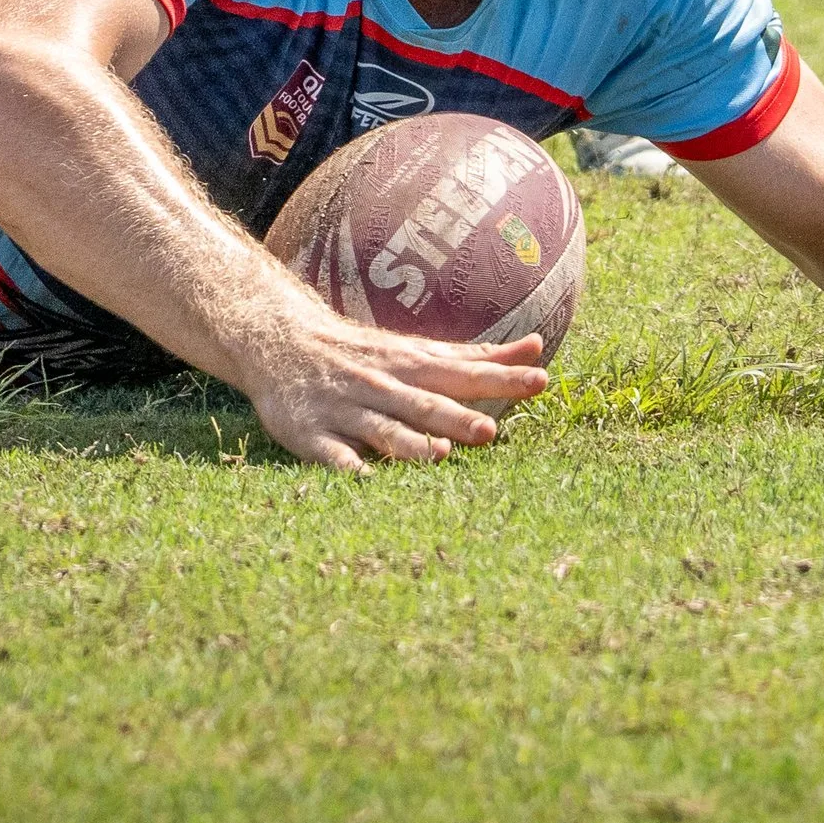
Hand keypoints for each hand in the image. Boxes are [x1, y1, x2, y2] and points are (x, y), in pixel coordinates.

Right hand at [238, 307, 548, 470]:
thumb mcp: (420, 349)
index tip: (541, 379)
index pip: (465, 372)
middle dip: (456, 417)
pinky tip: (365, 481)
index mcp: (412, 365)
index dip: (502, 379)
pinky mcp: (313, 434)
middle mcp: (383, 385)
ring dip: (410, 443)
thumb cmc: (367, 356)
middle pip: (426, 403)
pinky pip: (333, 456)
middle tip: (490, 432)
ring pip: (383, 429)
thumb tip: (537, 348)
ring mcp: (347, 409)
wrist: (282, 341)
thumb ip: (475, 357)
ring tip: (439, 455)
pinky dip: (349, 467)